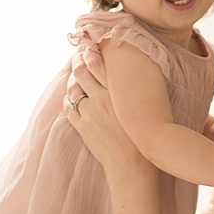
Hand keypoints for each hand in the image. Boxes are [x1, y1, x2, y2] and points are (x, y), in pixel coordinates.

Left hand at [65, 55, 146, 173]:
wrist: (132, 166)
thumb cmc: (144, 137)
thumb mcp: (144, 107)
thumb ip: (136, 90)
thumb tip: (135, 76)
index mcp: (118, 92)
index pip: (98, 63)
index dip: (92, 52)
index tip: (92, 47)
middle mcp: (101, 99)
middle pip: (81, 71)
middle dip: (79, 61)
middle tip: (80, 56)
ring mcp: (89, 114)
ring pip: (73, 88)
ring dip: (73, 79)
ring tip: (75, 74)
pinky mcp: (82, 127)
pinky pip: (69, 107)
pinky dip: (69, 99)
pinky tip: (72, 96)